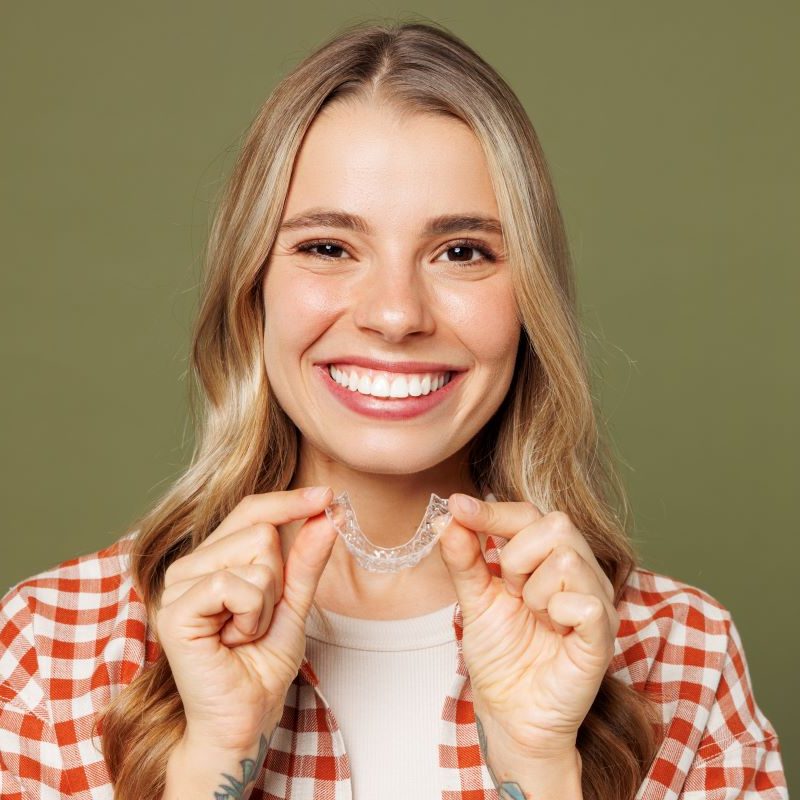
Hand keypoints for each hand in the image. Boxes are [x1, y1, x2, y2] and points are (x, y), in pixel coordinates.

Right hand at [155, 486, 336, 753]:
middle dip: (277, 580)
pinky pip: (235, 584)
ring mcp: (177, 584)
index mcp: (212, 559)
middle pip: (261, 530)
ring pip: (254, 555)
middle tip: (256, 620)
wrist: (245, 717)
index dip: (289, 501)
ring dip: (265, 602)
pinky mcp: (175, 608)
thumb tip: (326, 515)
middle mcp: (190, 565)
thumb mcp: (294, 604)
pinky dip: (250, 616)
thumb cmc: (262, 665)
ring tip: (243, 633)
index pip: (251, 511)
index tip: (327, 496)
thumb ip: (305, 561)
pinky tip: (232, 641)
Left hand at [438, 494, 618, 760]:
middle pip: (557, 524)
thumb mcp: (474, 599)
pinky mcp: (602, 636)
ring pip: (568, 560)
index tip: (457, 506)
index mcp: (547, 559)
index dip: (492, 511)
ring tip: (533, 618)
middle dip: (518, 557)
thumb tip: (448, 516)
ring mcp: (595, 602)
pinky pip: (586, 603)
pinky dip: (558, 612)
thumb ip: (463, 558)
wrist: (509, 713)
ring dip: (534, 592)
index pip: (528, 514)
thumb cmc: (500, 655)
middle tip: (511, 591)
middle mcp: (579, 573)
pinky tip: (552, 630)